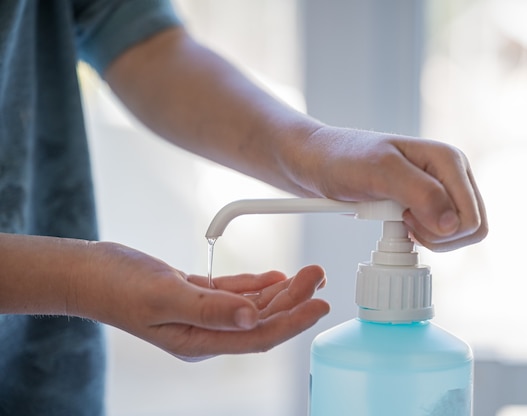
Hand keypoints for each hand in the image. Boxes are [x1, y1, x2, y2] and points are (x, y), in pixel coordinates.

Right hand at [77, 242, 328, 360]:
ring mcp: (201, 315)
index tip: (320, 305)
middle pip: (260, 320)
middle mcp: (204, 332)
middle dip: (294, 300)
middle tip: (317, 276)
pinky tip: (275, 277)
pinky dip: (256, 285)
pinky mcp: (196, 297)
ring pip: (251, 306)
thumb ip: (210, 308)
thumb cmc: (118, 286)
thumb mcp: (165, 295)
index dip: (293, 322)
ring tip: (306, 273)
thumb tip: (251, 316)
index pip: (258, 336)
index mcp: (198, 341)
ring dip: (281, 291)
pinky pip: (235, 294)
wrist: (89, 272)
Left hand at [292, 126, 487, 251]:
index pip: (471, 217)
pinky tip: (396, 222)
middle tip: (402, 219)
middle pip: (471, 228)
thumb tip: (452, 224)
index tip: (405, 214)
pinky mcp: (426, 204)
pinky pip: (439, 235)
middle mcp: (451, 175)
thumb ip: (420, 193)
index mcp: (449, 160)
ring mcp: (440, 190)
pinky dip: (418, 236)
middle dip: (437, 235)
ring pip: (457, 235)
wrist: (318, 162)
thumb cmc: (343, 159)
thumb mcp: (379, 172)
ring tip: (397, 218)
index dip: (440, 228)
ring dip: (427, 236)